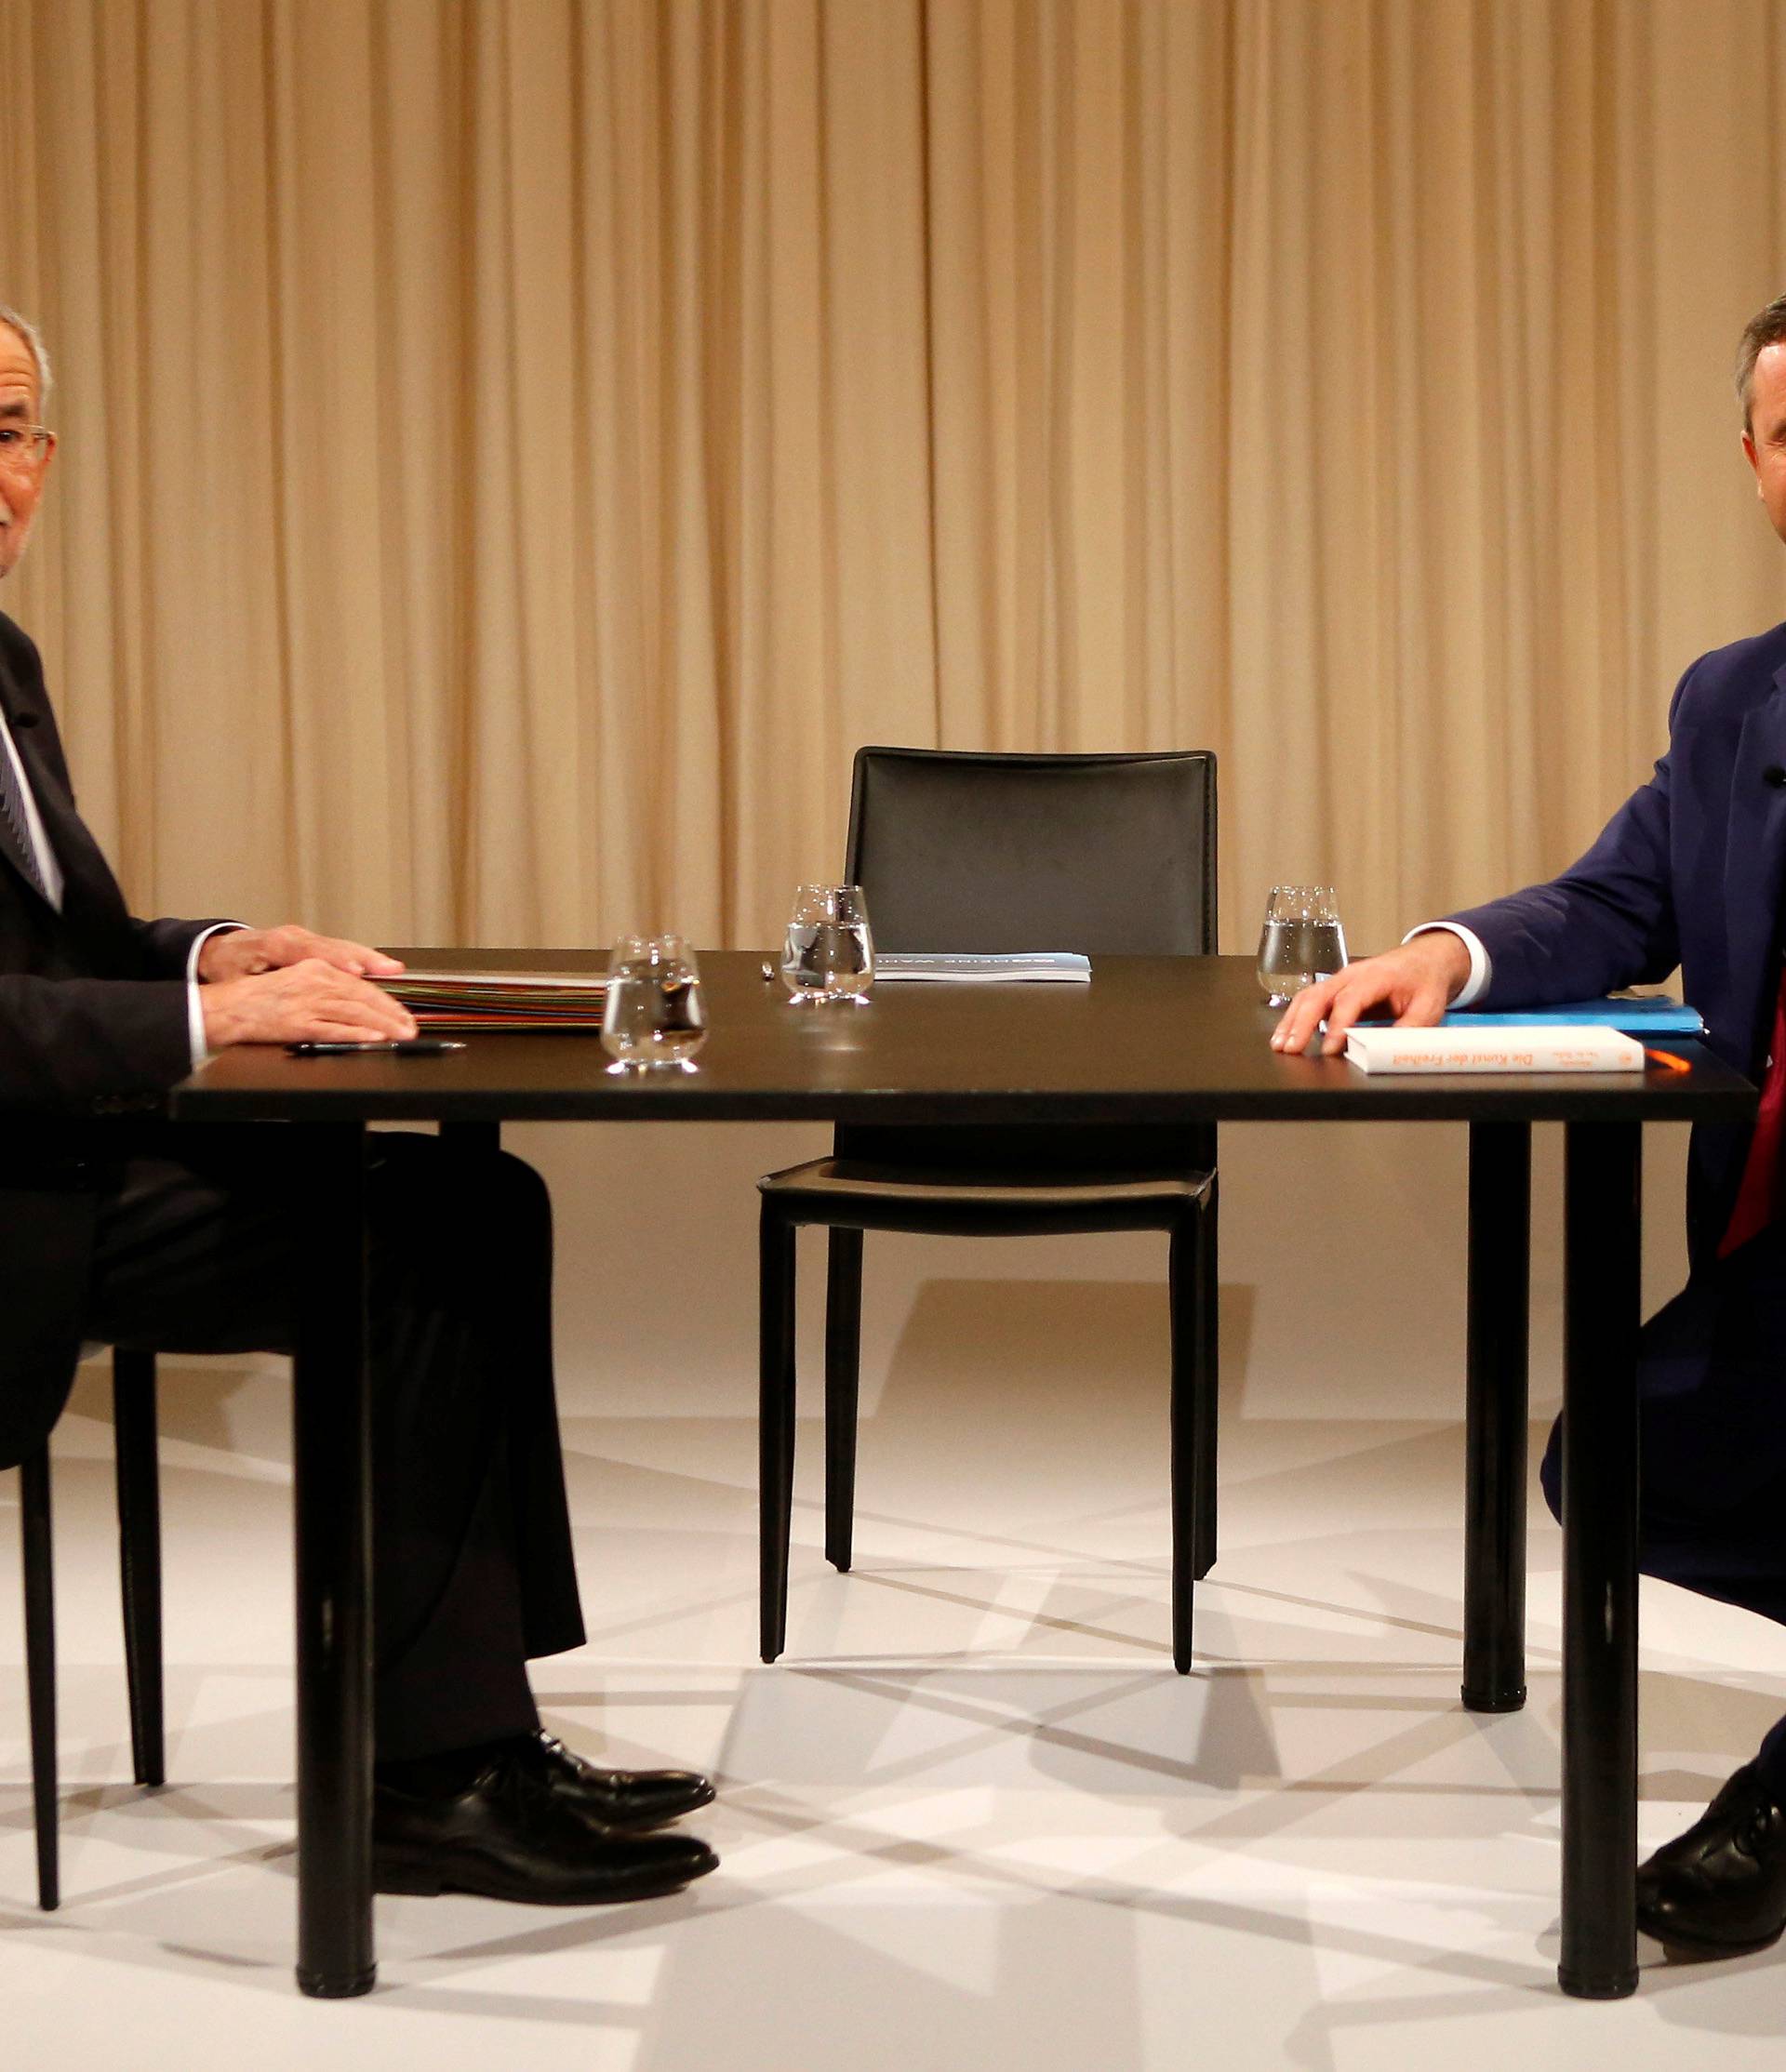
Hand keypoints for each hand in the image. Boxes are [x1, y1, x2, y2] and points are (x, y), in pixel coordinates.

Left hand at [197, 924, 404, 984]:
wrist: (223, 950)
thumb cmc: (230, 969)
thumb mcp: (238, 981)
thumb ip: (262, 987)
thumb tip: (272, 999)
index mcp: (275, 944)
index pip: (309, 951)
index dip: (334, 961)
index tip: (353, 971)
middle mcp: (296, 937)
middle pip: (336, 947)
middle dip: (365, 959)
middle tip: (389, 970)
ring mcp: (308, 939)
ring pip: (344, 946)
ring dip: (371, 959)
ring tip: (394, 969)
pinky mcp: (315, 945)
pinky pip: (344, 950)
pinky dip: (365, 959)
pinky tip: (384, 968)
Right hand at [201, 958, 419, 1048]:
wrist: (228, 1006)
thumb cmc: (261, 998)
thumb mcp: (297, 981)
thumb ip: (327, 988)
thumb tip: (360, 1003)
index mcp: (315, 968)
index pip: (360, 984)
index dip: (386, 998)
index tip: (403, 1011)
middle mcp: (314, 981)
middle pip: (363, 997)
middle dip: (391, 1013)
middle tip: (410, 1026)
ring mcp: (307, 1002)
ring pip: (354, 1012)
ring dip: (382, 1025)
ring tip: (401, 1034)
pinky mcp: (298, 1022)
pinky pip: (334, 1028)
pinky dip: (357, 1033)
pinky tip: (374, 1038)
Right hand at [1270, 932, 1470, 1057]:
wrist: (1424, 961)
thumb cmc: (1424, 982)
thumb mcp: (1428, 1008)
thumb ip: (1408, 1029)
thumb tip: (1385, 1050)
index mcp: (1376, 977)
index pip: (1349, 1001)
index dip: (1337, 1026)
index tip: (1329, 1049)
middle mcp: (1352, 975)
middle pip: (1318, 996)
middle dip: (1301, 1024)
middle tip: (1291, 1048)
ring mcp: (1340, 980)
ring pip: (1308, 997)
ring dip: (1291, 1021)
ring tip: (1280, 1045)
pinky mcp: (1335, 988)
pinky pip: (1310, 1000)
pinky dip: (1295, 1018)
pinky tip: (1286, 1035)